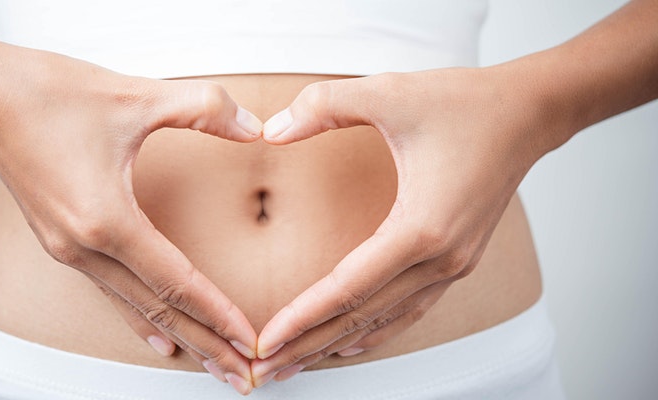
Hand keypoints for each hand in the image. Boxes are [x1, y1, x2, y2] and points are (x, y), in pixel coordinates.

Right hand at [0, 46, 262, 393]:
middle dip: (206, 345)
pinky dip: (141, 319)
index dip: (218, 314)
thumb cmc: (47, 94)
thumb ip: (206, 109)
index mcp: (106, 220)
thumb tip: (257, 128)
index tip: (252, 342)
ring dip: (179, 337)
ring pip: (135, 308)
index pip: (176, 282)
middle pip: (158, 310)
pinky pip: (111, 293)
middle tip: (244, 378)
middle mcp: (84, 247)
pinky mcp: (61, 242)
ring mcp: (69, 250)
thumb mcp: (137, 94)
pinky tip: (159, 339)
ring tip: (213, 365)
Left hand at [251, 67, 543, 384]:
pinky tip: (348, 342)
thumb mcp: (389, 91)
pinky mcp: (456, 260)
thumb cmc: (466, 103)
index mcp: (421, 228)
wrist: (529, 112)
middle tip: (264, 369)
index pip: (348, 289)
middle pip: (362, 318)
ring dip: (336, 344)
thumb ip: (324, 106)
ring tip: (295, 363)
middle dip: (309, 346)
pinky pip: (408, 309)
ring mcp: (453, 265)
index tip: (264, 342)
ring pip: (385, 321)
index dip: (302, 318)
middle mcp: (441, 259)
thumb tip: (270, 131)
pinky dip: (374, 330)